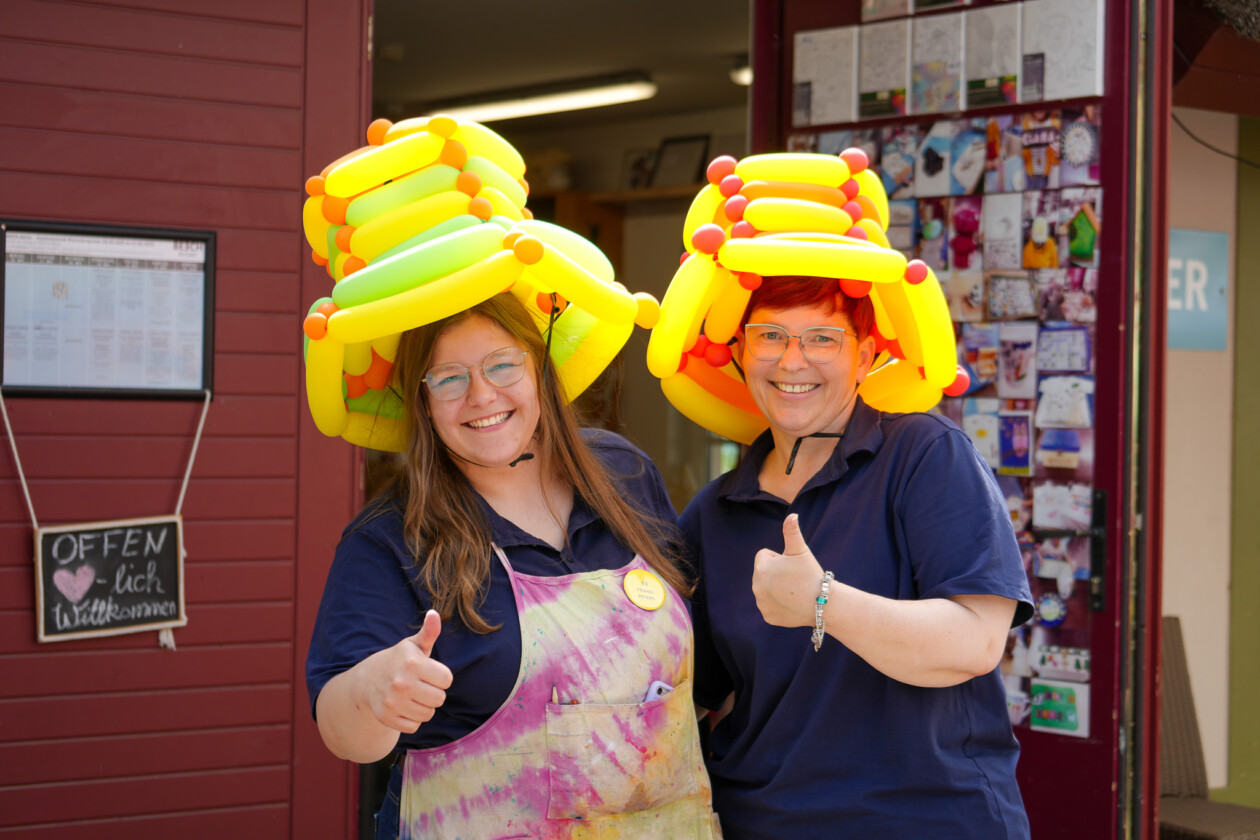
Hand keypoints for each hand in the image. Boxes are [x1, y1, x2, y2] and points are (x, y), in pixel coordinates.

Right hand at [362, 609, 452, 732]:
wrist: (368, 680)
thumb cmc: (400, 660)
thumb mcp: (414, 645)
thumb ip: (429, 632)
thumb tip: (434, 613)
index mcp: (412, 663)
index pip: (447, 680)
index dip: (440, 676)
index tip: (428, 672)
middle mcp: (401, 683)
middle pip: (440, 699)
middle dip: (433, 692)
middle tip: (420, 684)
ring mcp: (392, 702)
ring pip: (428, 714)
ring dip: (423, 706)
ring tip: (412, 695)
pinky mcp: (386, 718)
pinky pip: (414, 726)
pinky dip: (412, 719)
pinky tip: (403, 706)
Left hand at [752, 514, 824, 627]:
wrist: (823, 604)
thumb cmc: (811, 574)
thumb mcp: (801, 550)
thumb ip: (792, 531)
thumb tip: (792, 515)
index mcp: (761, 567)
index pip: (764, 556)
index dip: (780, 559)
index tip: (792, 567)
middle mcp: (756, 586)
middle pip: (764, 573)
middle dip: (776, 574)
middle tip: (794, 580)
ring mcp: (761, 603)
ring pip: (766, 589)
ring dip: (776, 588)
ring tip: (793, 591)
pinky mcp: (767, 616)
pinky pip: (769, 605)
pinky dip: (778, 604)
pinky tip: (791, 604)